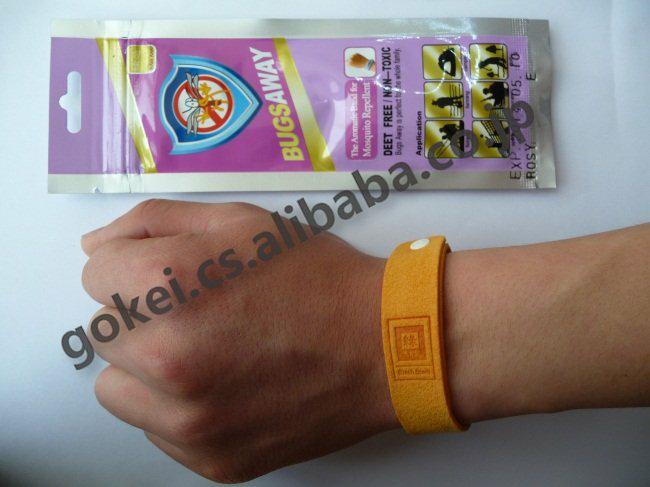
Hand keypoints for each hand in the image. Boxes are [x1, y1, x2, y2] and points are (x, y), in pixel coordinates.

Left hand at [81, 199, 397, 482]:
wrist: (383, 343)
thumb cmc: (315, 276)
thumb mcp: (239, 221)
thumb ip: (155, 223)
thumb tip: (95, 248)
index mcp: (167, 284)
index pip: (94, 272)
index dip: (136, 265)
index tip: (175, 273)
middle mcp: (165, 357)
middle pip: (102, 330)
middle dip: (141, 314)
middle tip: (200, 309)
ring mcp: (187, 420)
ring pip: (117, 387)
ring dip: (147, 367)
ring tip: (208, 350)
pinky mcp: (209, 460)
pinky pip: (157, 429)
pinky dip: (179, 408)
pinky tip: (228, 385)